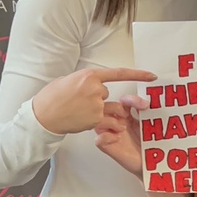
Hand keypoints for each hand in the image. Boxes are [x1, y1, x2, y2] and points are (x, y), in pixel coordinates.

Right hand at [32, 66, 155, 135]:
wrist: (44, 115)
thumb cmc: (52, 97)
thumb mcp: (69, 80)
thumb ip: (84, 81)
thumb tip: (92, 83)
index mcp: (89, 75)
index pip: (119, 73)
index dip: (138, 74)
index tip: (152, 76)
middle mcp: (95, 88)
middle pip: (107, 93)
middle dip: (97, 98)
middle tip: (79, 102)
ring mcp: (97, 104)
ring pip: (108, 107)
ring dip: (100, 110)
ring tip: (80, 111)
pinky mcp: (96, 119)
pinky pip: (108, 121)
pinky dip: (102, 122)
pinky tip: (85, 120)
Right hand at [94, 95, 149, 177]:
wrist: (151, 164)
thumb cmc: (150, 146)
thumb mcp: (152, 127)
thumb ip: (149, 114)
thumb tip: (150, 103)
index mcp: (128, 117)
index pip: (122, 101)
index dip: (130, 99)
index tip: (144, 104)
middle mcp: (118, 124)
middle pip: (105, 107)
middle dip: (115, 107)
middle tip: (127, 115)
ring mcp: (112, 135)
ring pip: (98, 121)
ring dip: (109, 121)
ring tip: (122, 129)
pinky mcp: (110, 148)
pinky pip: (98, 140)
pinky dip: (105, 137)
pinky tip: (117, 138)